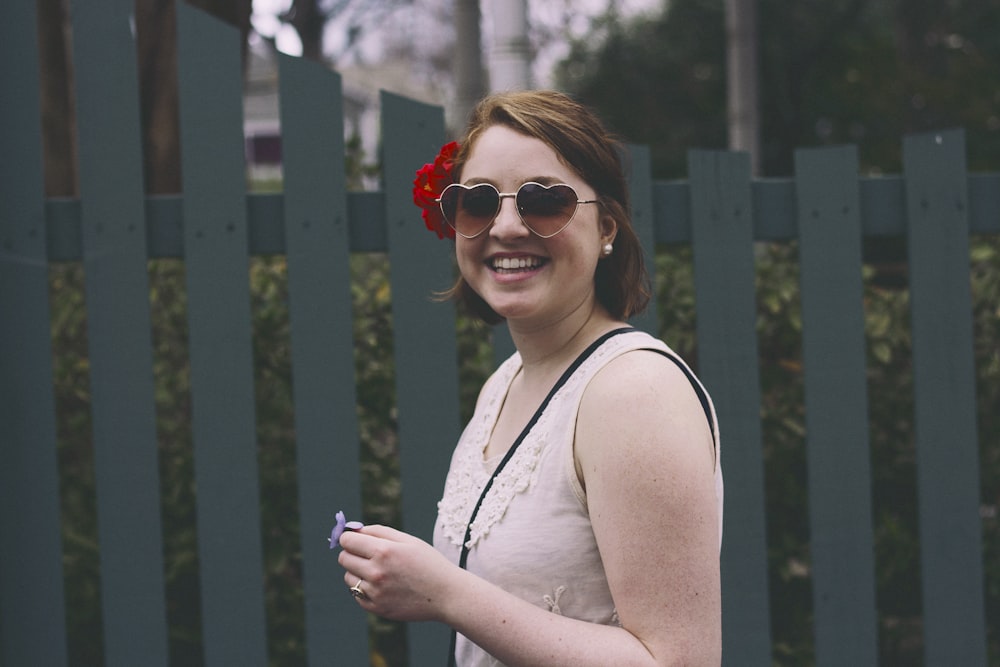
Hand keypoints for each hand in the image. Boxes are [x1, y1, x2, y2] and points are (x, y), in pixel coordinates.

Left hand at [337, 525, 456, 622]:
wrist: (446, 594)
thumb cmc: (428, 562)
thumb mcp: (408, 540)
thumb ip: (379, 531)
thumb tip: (354, 530)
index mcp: (383, 551)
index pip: (347, 541)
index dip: (349, 538)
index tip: (354, 539)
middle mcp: (376, 572)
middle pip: (344, 559)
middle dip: (352, 553)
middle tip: (367, 554)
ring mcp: (375, 593)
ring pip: (348, 578)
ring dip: (357, 572)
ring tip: (379, 571)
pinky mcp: (377, 608)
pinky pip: (357, 595)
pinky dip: (364, 589)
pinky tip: (383, 586)